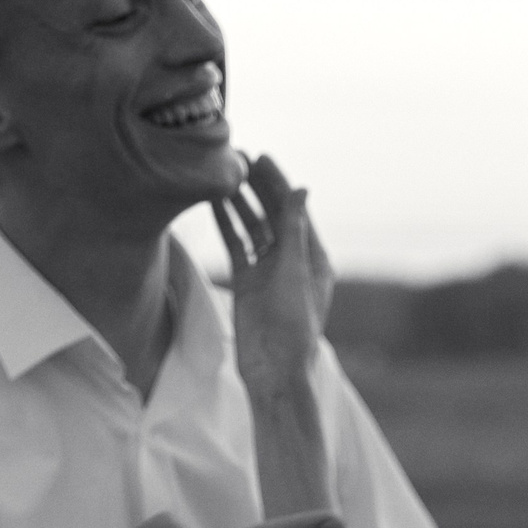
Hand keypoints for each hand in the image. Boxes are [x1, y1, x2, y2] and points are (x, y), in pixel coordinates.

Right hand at [214, 153, 333, 390]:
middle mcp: (292, 260)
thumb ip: (294, 230)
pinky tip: (214, 203)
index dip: (279, 183)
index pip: (294, 210)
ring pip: (252, 227)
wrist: (273, 369)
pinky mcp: (247, 282)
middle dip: (257, 186)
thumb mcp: (294, 272)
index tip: (262, 157)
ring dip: (239, 202)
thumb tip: (301, 189)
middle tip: (237, 157)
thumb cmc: (293, 326)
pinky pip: (236, 246)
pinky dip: (226, 225)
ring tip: (222, 174)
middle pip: (273, 214)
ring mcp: (268, 270)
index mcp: (313, 257)